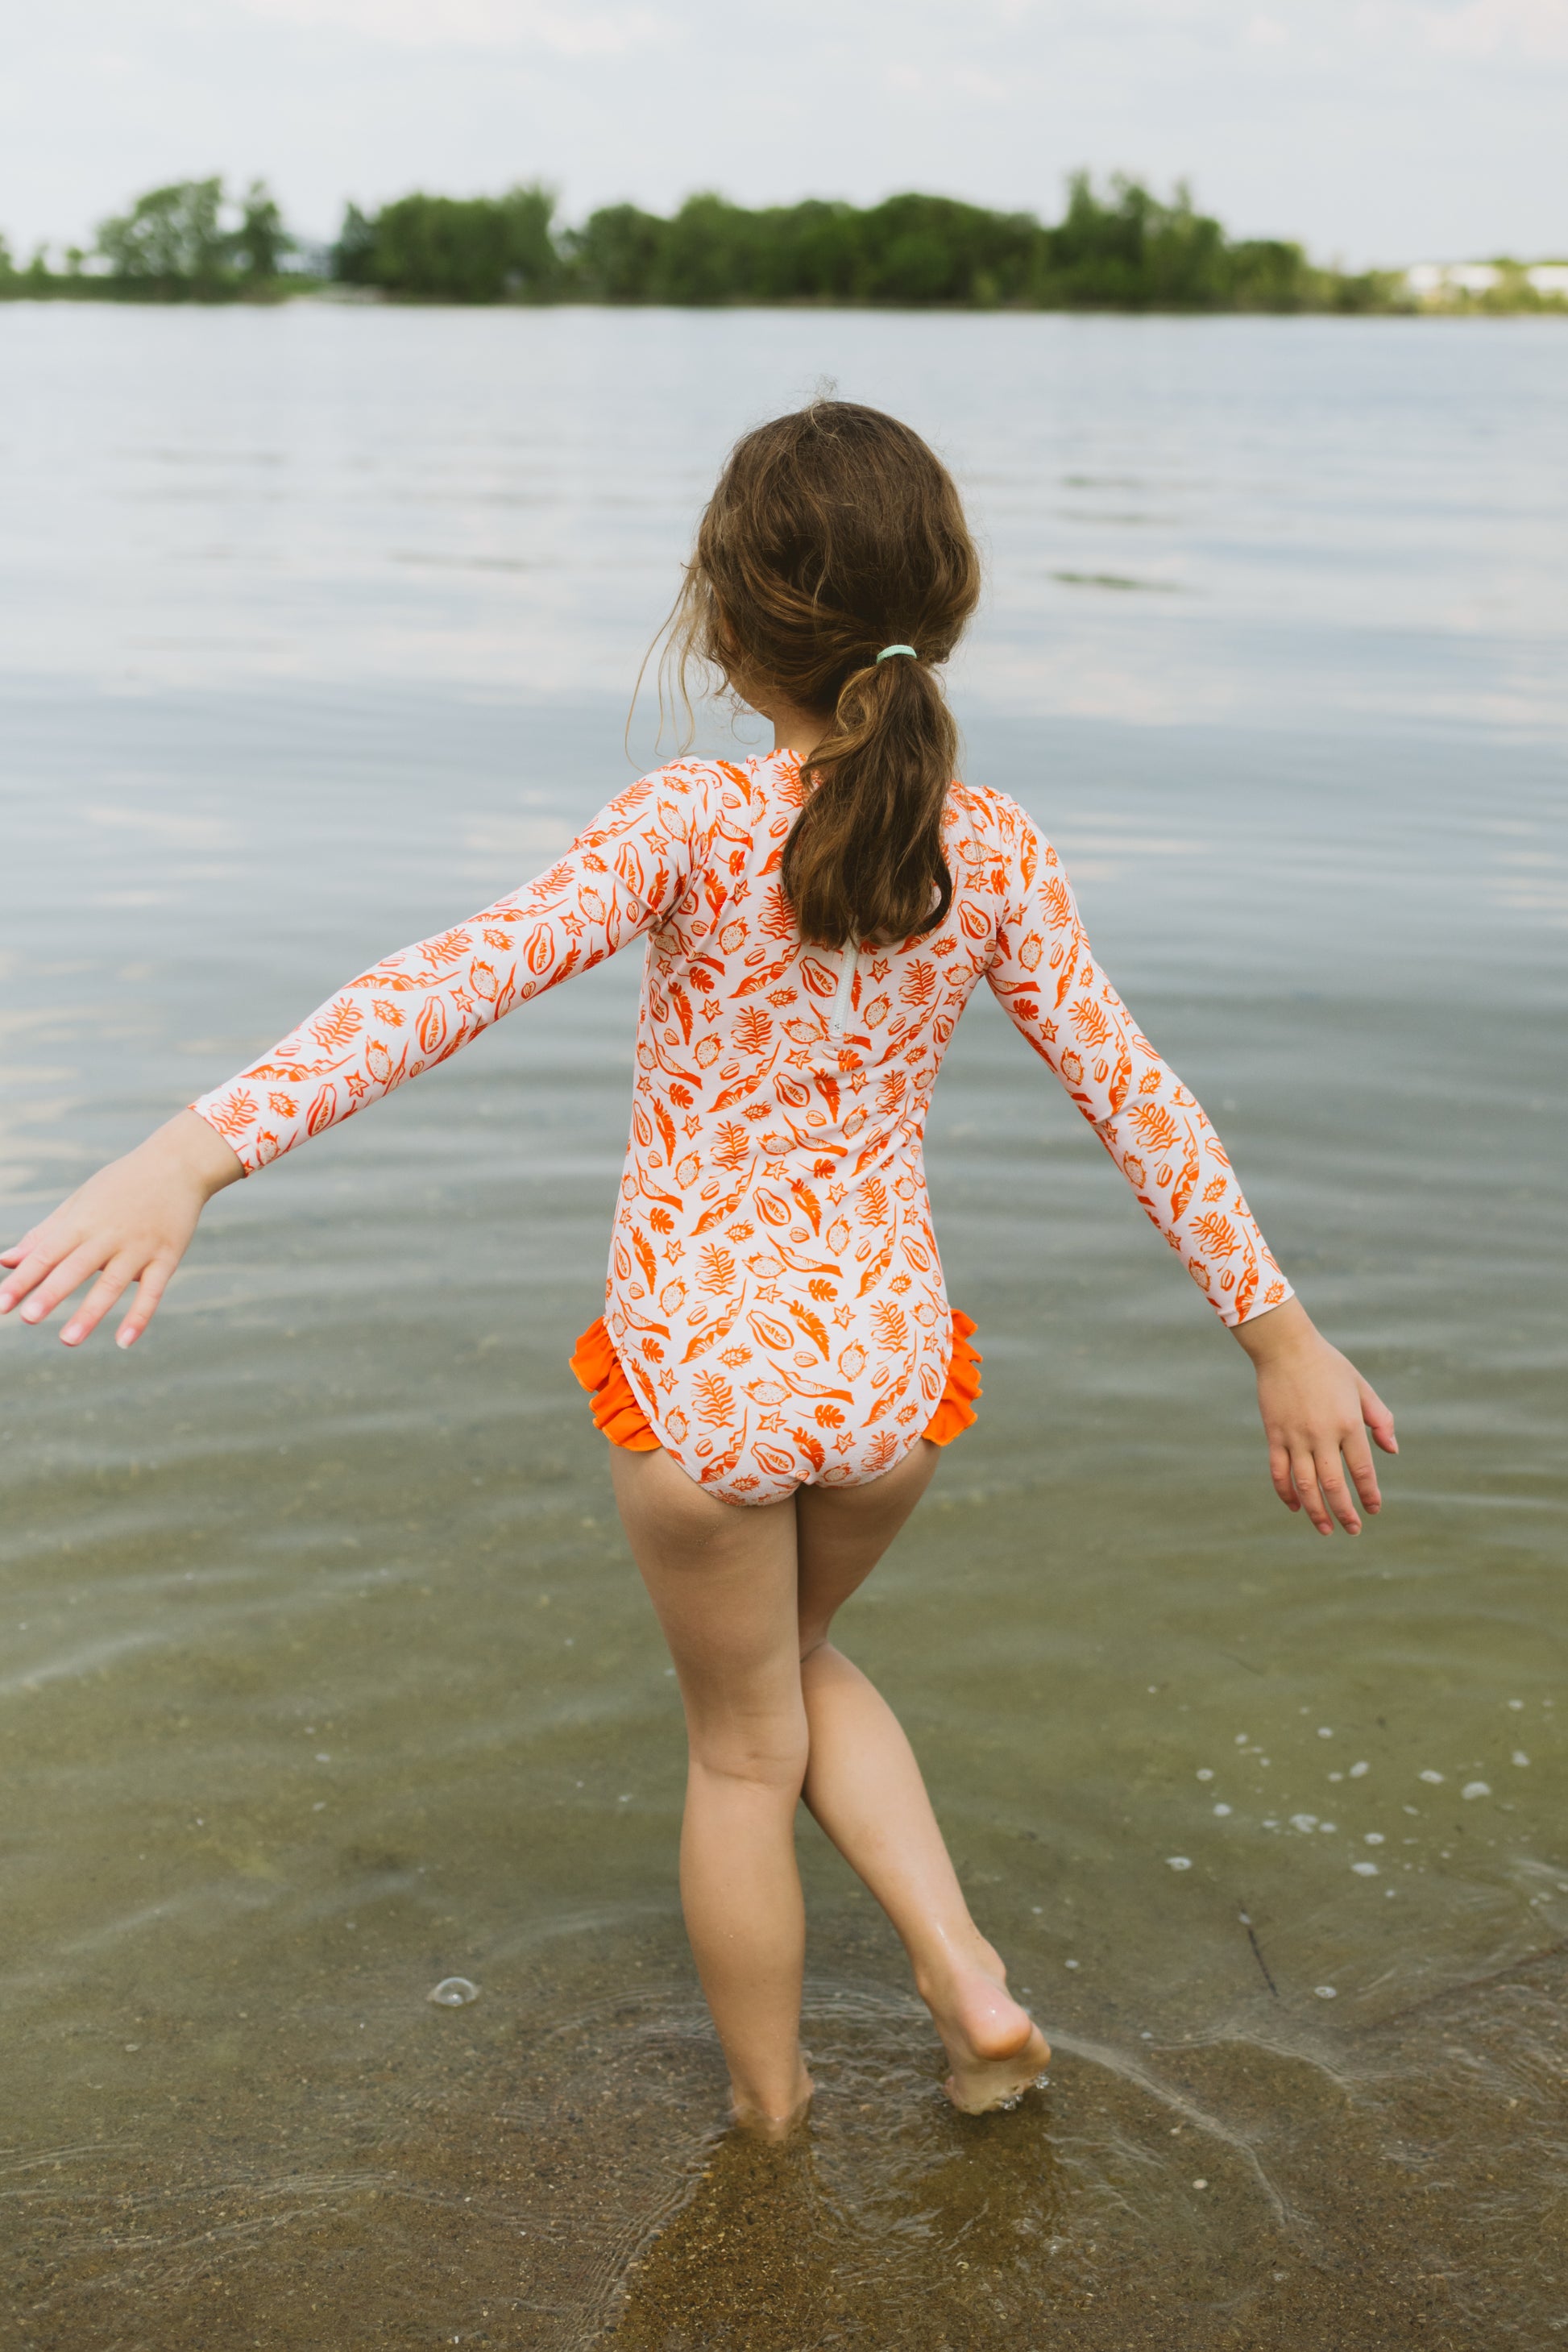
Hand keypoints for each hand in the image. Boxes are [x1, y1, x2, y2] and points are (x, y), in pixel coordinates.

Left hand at [0, 1110, 244, 1350]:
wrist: (178, 1163)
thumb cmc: (121, 1184)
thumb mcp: (79, 1203)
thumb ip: (44, 1234)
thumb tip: (6, 1260)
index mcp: (83, 1221)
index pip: (47, 1254)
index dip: (24, 1279)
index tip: (2, 1304)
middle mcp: (109, 1234)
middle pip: (76, 1267)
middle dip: (52, 1293)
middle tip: (29, 1318)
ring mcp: (140, 1247)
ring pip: (112, 1283)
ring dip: (90, 1312)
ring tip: (68, 1340)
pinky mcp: (167, 1257)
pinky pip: (152, 1291)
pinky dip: (139, 1317)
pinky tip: (123, 1341)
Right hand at [1232, 1295, 1396, 1535]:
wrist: (1285, 1347)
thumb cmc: (1328, 1365)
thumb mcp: (1361, 1387)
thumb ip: (1379, 1419)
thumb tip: (1392, 1451)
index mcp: (1347, 1423)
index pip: (1362, 1470)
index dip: (1369, 1494)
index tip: (1374, 1509)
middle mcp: (1321, 1434)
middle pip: (1333, 1485)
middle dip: (1344, 1512)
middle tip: (1353, 1530)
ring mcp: (1295, 1436)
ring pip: (1305, 1485)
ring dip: (1316, 1511)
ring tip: (1325, 1529)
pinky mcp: (1274, 1434)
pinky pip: (1279, 1472)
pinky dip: (1287, 1493)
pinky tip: (1296, 1506)